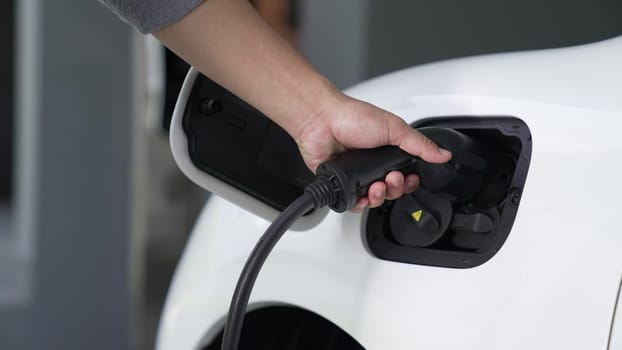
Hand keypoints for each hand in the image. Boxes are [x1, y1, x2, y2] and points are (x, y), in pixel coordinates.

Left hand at [295, 94, 451, 212]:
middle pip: (391, 190)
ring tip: (376, 186)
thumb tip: (443, 154)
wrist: (322, 122)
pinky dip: (359, 203)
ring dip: (378, 197)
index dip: (410, 182)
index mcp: (387, 151)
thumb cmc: (352, 117)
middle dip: (395, 189)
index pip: (406, 175)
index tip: (409, 179)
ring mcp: (356, 174)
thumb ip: (419, 144)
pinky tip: (361, 196)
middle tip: (390, 178)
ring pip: (373, 199)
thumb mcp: (394, 128)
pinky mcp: (341, 183)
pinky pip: (353, 202)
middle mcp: (372, 164)